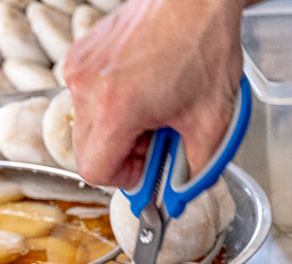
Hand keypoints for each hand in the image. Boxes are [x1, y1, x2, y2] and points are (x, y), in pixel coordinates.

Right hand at [63, 0, 245, 188]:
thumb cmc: (202, 43)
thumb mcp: (211, 120)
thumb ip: (195, 168)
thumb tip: (182, 192)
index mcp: (114, 111)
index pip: (94, 172)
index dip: (124, 177)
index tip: (146, 167)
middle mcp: (88, 90)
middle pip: (87, 151)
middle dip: (121, 153)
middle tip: (154, 137)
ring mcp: (79, 70)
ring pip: (85, 125)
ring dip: (115, 127)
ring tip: (151, 106)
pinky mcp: (80, 55)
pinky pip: (85, 97)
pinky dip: (109, 102)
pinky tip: (140, 86)